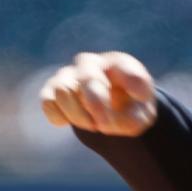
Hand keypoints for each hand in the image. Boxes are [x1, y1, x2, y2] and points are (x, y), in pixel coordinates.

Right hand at [40, 51, 157, 136]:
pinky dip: (59, 117)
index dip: (132, 81)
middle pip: (88, 77)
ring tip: (92, 126)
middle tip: (104, 126)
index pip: (122, 66)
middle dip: (96, 105)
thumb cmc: (130, 107)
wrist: (112, 110)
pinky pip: (48, 103)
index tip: (141, 96)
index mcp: (117, 64)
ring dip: (78, 116)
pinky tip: (70, 122)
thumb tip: (105, 124)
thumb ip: (131, 120)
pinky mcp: (52, 92)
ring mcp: (68, 76)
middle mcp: (90, 64)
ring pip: (63, 91)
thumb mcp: (143, 116)